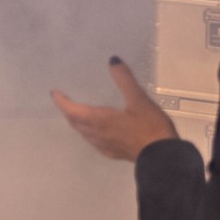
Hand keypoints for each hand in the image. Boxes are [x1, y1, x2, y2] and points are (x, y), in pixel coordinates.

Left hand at [52, 57, 178, 161]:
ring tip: (79, 113)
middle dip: (68, 112)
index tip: (55, 93)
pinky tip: (99, 131)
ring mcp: (105, 146)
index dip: (62, 102)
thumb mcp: (139, 99)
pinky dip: (90, 132)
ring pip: (84, 134)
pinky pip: (95, 141)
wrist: (164, 158)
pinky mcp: (115, 154)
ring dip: (78, 123)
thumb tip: (112, 60)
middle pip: (75, 123)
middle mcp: (98, 135)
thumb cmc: (150, 127)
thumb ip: (125, 80)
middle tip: (65, 101)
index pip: (72, 111)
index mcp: (100, 121)